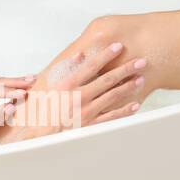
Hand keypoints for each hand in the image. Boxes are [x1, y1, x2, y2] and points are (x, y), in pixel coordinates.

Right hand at [0, 41, 145, 144]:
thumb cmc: (44, 107)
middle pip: (107, 80)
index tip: (119, 46)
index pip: (91, 66)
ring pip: (112, 97)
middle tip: (141, 61)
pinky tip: (135, 104)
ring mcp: (85, 112)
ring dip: (128, 87)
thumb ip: (66, 68)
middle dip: (126, 69)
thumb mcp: (50, 84)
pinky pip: (111, 117)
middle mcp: (77, 97)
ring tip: (141, 78)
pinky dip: (124, 111)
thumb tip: (81, 54)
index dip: (106, 55)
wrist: (38, 134)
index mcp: (67, 85)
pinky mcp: (89, 126)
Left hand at [0, 75, 33, 138]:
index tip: (24, 93)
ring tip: (32, 80)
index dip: (10, 91)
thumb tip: (11, 106)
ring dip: (16, 82)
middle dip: (16, 81)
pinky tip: (23, 86)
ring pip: (1, 83)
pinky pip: (1, 89)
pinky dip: (13, 87)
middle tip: (32, 80)